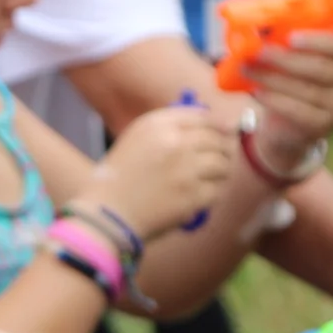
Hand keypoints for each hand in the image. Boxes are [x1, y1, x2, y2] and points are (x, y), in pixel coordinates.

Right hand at [81, 104, 232, 238]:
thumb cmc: (119, 178)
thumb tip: (222, 123)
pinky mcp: (193, 196)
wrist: (106, 215)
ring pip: (223, 164)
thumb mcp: (137, 139)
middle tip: (217, 160)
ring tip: (205, 180)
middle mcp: (175, 142)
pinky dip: (210, 195)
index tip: (226, 132)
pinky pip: (217, 190)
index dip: (219, 124)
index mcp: (157, 124)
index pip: (204, 117)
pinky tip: (195, 198)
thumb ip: (172, 127)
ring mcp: (186, 170)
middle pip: (218, 139)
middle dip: (222, 149)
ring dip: (219, 172)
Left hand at [248, 31, 332, 169]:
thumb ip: (283, 42)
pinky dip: (275, 101)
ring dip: (273, 78)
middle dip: (286, 59)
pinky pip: (297, 110)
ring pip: (306, 90)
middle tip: (259, 52)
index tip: (290, 38)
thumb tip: (257, 27)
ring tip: (248, 70)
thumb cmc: (292, 81)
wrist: (290, 124)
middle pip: (320, 67)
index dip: (316, 40)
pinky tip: (257, 92)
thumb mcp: (293, 60)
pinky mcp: (323, 124)